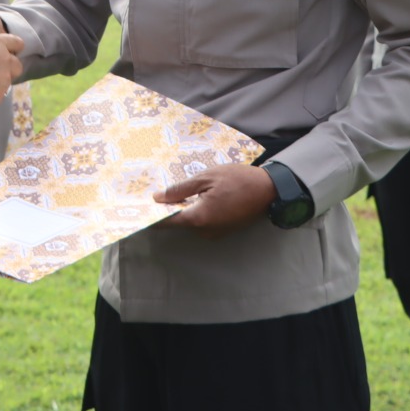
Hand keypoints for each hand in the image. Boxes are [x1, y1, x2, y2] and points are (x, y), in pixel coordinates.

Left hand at [155, 163, 276, 238]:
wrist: (268, 189)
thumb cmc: (237, 179)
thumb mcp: (205, 178)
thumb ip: (180, 190)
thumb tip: (157, 198)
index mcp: (199, 218)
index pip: (167, 222)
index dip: (152, 216)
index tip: (140, 209)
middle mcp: (206, 230)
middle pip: (178, 222)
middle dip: (168, 209)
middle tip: (157, 193)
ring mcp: (216, 233)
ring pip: (191, 222)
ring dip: (184, 209)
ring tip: (177, 191)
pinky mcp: (223, 231)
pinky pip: (203, 223)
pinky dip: (197, 212)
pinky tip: (196, 196)